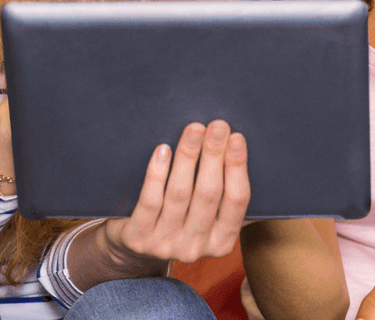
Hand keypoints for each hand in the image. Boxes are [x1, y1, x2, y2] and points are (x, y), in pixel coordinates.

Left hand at [101, 119, 249, 268]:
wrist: (133, 244)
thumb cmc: (177, 217)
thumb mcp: (206, 215)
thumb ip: (225, 194)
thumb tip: (242, 150)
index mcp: (222, 242)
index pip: (237, 201)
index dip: (238, 167)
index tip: (237, 137)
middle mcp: (196, 247)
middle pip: (209, 193)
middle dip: (214, 155)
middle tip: (218, 125)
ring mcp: (166, 245)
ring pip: (180, 194)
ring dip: (188, 156)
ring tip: (194, 129)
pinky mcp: (139, 238)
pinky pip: (150, 201)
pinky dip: (157, 173)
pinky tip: (163, 149)